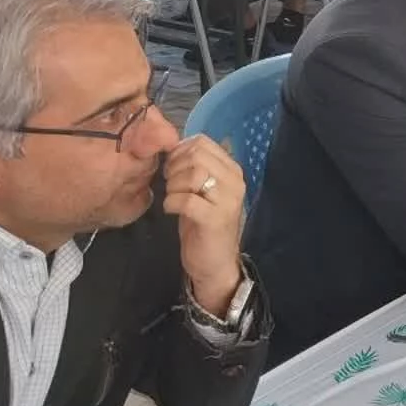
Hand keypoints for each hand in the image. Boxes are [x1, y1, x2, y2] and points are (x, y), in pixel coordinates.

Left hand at [162, 136, 247, 315]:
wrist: (215, 263)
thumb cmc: (204, 224)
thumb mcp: (203, 190)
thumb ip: (195, 167)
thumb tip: (173, 146)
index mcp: (232, 169)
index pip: (202, 142)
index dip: (179, 151)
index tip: (173, 168)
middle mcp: (235, 180)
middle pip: (196, 155)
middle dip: (174, 168)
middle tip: (170, 185)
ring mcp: (227, 199)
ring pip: (193, 173)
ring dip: (173, 185)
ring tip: (173, 197)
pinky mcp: (215, 218)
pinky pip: (186, 199)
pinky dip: (171, 203)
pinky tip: (171, 210)